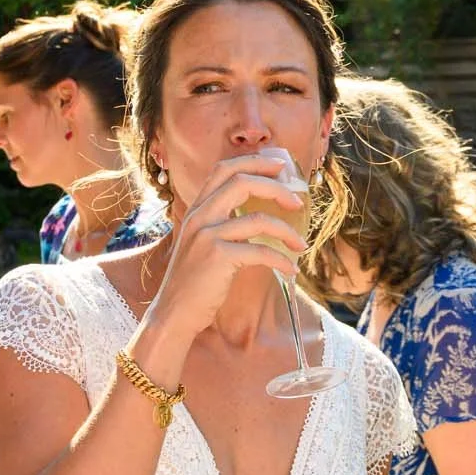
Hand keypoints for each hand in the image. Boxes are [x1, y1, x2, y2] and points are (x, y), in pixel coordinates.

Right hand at [141, 153, 304, 346]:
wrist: (174, 312)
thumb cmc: (195, 281)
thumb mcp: (201, 243)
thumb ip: (221, 224)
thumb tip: (258, 216)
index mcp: (196, 209)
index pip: (223, 170)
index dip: (254, 162)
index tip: (280, 166)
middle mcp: (199, 216)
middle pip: (242, 182)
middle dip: (276, 187)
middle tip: (298, 202)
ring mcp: (207, 235)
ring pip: (258, 219)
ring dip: (287, 231)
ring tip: (301, 245)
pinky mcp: (218, 257)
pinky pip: (260, 251)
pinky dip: (281, 260)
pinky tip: (290, 270)